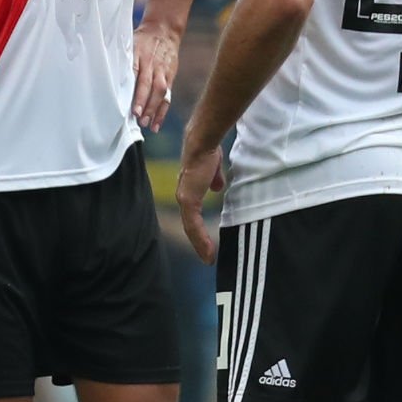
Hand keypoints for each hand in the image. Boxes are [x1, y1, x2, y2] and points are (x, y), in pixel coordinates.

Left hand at [130, 23, 179, 128]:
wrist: (164, 30)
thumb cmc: (141, 40)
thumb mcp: (129, 44)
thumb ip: (120, 60)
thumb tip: (102, 75)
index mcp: (139, 55)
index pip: (135, 73)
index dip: (133, 88)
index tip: (129, 101)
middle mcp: (152, 65)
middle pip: (150, 85)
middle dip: (144, 102)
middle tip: (138, 118)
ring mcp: (163, 72)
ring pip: (161, 92)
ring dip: (154, 109)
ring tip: (147, 124)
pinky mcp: (170, 78)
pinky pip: (168, 96)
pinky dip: (162, 111)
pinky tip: (156, 124)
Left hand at [175, 139, 223, 264]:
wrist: (203, 143)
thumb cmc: (208, 150)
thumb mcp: (214, 168)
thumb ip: (215, 179)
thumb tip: (218, 188)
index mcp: (190, 189)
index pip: (192, 214)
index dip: (198, 228)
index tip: (206, 240)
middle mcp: (184, 196)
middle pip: (190, 225)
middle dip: (198, 241)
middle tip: (207, 256)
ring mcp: (185, 199)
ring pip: (191, 229)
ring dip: (200, 245)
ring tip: (208, 259)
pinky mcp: (189, 200)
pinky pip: (193, 226)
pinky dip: (201, 240)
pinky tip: (209, 252)